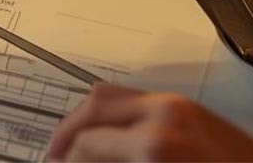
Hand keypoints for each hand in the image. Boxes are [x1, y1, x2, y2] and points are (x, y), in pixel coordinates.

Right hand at [48, 84, 252, 161]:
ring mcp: (181, 106)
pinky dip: (119, 115)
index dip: (66, 159)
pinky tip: (115, 140)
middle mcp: (165, 114)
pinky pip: (141, 100)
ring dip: (92, 118)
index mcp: (154, 144)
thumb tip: (83, 159)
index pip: (86, 144)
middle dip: (70, 131)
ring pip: (117, 95)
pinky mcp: (194, 109)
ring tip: (82, 146)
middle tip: (58, 156)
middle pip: (96, 105)